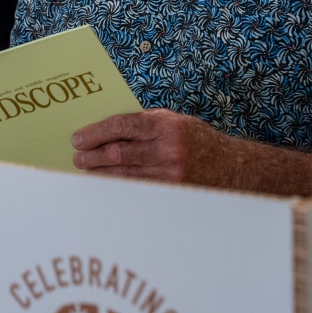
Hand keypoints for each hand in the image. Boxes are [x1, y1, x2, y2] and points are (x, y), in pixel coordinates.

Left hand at [70, 108, 242, 187]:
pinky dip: (118, 186)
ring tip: (87, 171)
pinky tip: (107, 184)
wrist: (233, 167)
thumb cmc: (196, 140)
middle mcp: (168, 148)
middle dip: (93, 155)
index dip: (95, 132)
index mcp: (165, 125)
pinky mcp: (172, 191)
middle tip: (78, 157)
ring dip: (101, 173)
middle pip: (119, 152)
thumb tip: (106, 130)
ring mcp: (170, 172)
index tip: (78, 138)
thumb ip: (143, 123)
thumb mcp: (173, 121)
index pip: (121, 125)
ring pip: (125, 174)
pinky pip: (138, 189)